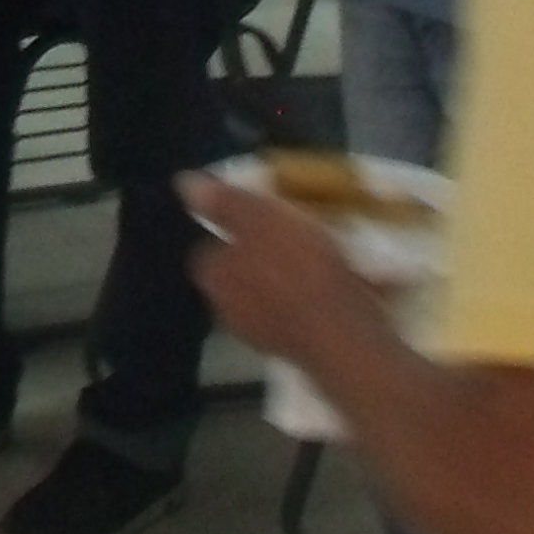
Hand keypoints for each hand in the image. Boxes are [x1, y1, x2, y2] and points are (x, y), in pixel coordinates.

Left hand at [180, 174, 394, 374]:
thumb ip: (224, 201)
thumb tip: (184, 183)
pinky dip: (320, 298)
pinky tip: (349, 285)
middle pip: (245, 272)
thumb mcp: (259, 217)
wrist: (341, 334)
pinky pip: (305, 314)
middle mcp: (228, 310)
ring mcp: (261, 336)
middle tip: (303, 234)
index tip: (268, 217)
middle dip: (272, 254)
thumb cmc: (297, 268)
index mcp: (213, 277)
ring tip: (333, 256)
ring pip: (277, 293)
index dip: (238, 229)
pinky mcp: (296, 350)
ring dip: (299, 276)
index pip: (212, 249)